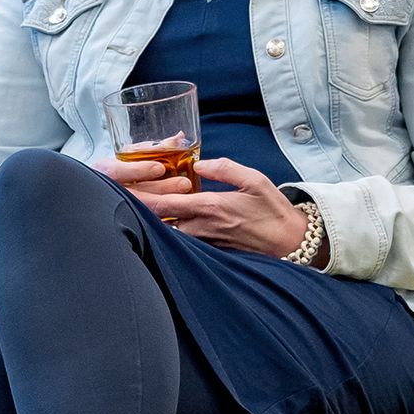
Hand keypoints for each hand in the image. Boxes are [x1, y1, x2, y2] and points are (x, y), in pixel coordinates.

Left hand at [134, 155, 312, 258]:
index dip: (140, 198)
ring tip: (136, 207)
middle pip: (161, 220)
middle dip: (141, 210)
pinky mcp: (210, 250)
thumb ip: (224, 168)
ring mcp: (205, 241)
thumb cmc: (274, 210)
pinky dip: (171, 230)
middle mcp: (203, 227)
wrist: (291, 244)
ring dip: (155, 221)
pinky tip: (164, 221)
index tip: (122, 190)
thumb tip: (198, 163)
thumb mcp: (255, 180)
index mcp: (210, 207)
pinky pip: (184, 240)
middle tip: (122, 196)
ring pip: (170, 231)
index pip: (165, 204)